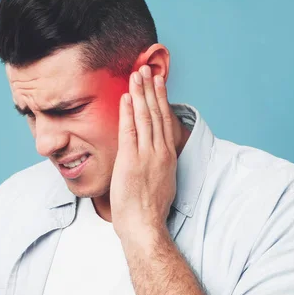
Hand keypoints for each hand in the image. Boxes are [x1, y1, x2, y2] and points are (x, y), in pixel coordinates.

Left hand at [110, 65, 177, 241]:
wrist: (145, 225)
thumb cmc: (150, 209)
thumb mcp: (162, 183)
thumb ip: (159, 165)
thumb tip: (155, 158)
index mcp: (168, 156)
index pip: (166, 121)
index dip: (161, 100)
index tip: (159, 84)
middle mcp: (160, 152)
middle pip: (156, 114)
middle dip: (151, 90)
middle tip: (146, 69)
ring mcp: (146, 155)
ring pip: (145, 117)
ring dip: (140, 94)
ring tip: (137, 75)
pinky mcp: (131, 160)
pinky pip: (129, 130)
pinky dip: (128, 112)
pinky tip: (125, 97)